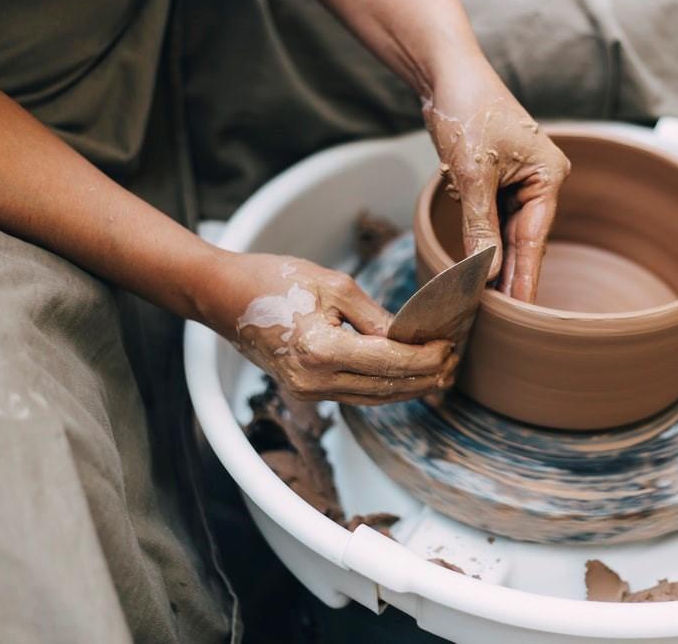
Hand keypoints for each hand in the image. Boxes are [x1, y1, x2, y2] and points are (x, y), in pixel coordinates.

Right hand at [199, 252, 457, 403]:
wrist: (222, 296)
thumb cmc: (273, 279)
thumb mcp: (333, 284)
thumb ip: (374, 316)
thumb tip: (410, 337)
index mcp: (321, 350)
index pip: (390, 362)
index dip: (426, 357)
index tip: (451, 347)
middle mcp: (314, 380)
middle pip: (387, 387)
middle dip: (426, 377)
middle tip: (455, 361)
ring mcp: (308, 391)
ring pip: (374, 397)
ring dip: (409, 387)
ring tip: (440, 372)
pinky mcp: (305, 390)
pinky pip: (356, 394)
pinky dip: (385, 387)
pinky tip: (406, 377)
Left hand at [423, 61, 569, 302]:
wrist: (446, 73)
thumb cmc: (466, 110)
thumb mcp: (472, 174)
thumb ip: (480, 226)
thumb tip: (486, 273)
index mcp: (548, 176)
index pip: (534, 239)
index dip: (525, 278)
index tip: (522, 313)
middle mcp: (541, 181)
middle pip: (524, 240)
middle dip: (511, 276)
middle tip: (503, 319)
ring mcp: (520, 181)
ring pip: (508, 234)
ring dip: (495, 263)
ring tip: (489, 303)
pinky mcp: (498, 180)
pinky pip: (493, 220)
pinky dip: (484, 242)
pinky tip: (478, 270)